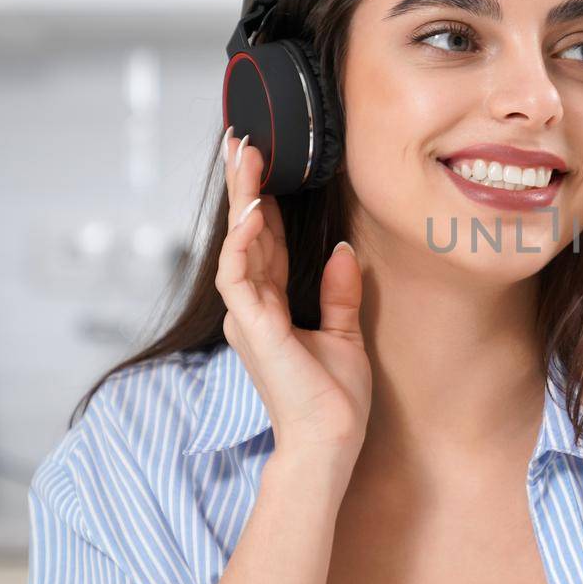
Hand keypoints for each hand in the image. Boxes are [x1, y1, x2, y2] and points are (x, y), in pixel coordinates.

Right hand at [216, 128, 371, 464]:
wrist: (331, 444)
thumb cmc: (335, 401)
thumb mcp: (345, 335)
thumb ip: (340, 294)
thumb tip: (343, 251)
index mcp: (270, 308)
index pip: (263, 242)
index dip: (262, 201)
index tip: (267, 162)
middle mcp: (252, 308)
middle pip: (244, 234)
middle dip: (243, 186)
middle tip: (243, 140)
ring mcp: (248, 317)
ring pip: (237, 244)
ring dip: (241, 199)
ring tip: (246, 156)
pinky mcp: (254, 329)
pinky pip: (240, 275)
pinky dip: (245, 241)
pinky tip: (253, 209)